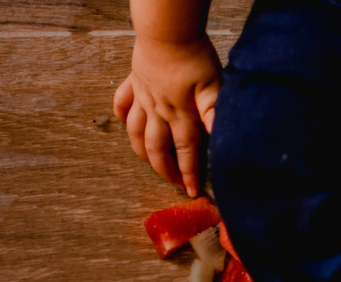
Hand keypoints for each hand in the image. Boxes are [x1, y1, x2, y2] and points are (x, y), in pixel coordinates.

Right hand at [113, 35, 221, 196]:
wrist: (166, 29)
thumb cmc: (193, 54)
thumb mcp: (212, 83)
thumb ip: (213, 111)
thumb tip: (219, 136)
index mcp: (180, 114)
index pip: (186, 152)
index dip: (189, 174)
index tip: (192, 192)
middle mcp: (158, 111)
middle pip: (157, 149)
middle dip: (165, 171)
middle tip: (173, 183)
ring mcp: (143, 97)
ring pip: (135, 133)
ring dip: (142, 152)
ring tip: (150, 163)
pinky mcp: (134, 82)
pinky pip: (122, 103)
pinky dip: (121, 116)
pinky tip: (124, 124)